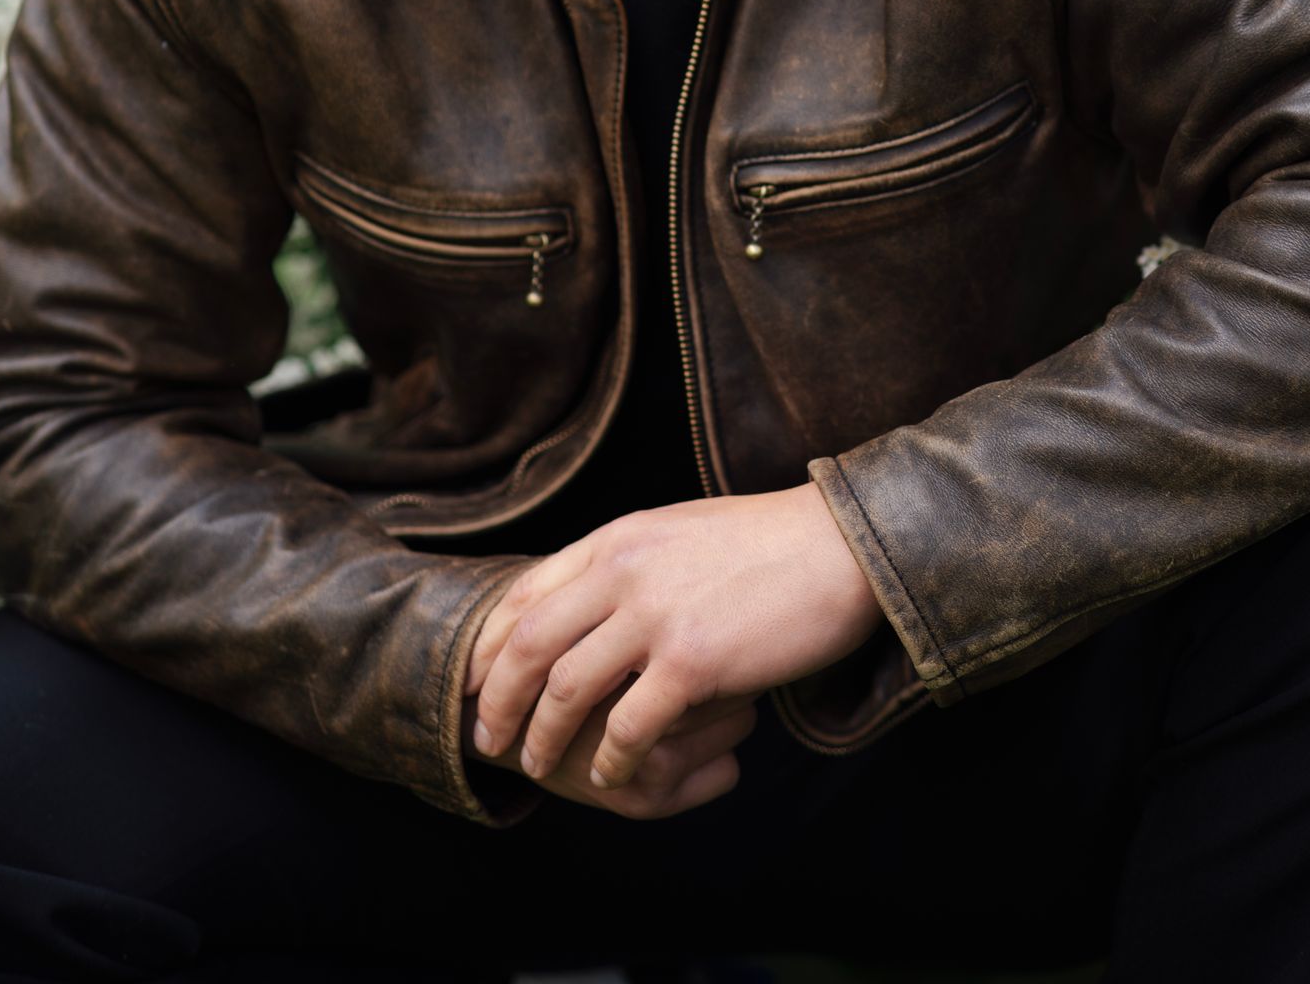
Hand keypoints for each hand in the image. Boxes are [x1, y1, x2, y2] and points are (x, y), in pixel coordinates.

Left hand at [465, 482, 881, 792]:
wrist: (837, 547)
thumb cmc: (766, 544)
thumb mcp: (678, 531)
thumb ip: (629, 562)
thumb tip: (586, 599)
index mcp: (618, 538)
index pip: (526, 593)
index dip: (489, 645)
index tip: (472, 681)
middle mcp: (624, 571)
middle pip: (529, 644)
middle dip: (498, 699)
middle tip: (486, 738)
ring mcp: (656, 616)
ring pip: (567, 689)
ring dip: (544, 736)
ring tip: (538, 766)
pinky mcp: (693, 661)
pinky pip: (629, 727)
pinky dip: (610, 761)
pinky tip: (611, 777)